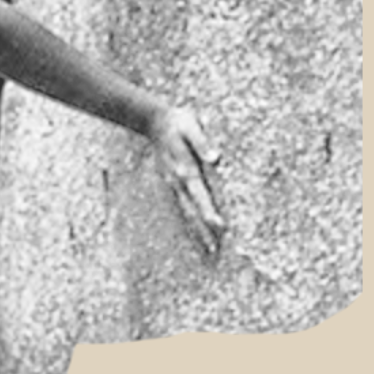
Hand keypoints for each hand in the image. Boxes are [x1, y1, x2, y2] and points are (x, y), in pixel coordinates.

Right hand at [148, 105, 224, 255]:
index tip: (220, 227)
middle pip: (192, 212)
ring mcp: (172, 185)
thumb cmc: (178, 123)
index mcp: (185, 170)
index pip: (199, 196)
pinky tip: (195, 232)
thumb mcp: (191, 127)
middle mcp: (177, 182)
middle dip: (203, 232)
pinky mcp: (172, 185)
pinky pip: (181, 207)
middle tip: (215, 252)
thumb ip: (202, 142)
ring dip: (196, 232)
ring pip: (185, 213)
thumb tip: (216, 158)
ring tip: (208, 250)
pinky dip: (189, 222)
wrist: (153, 121)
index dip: (209, 212)